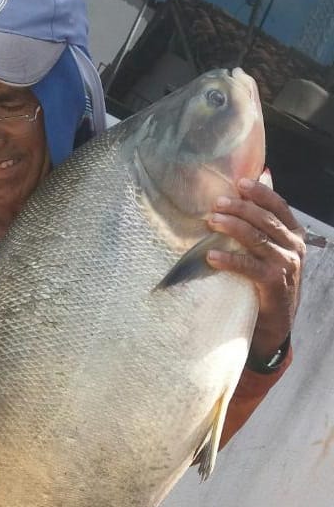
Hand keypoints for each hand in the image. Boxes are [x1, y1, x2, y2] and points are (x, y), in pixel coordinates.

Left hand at [206, 178, 305, 359]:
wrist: (276, 324)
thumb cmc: (268, 283)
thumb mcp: (271, 252)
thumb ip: (263, 226)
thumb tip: (254, 187)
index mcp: (294, 235)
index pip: (279, 206)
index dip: (260, 192)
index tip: (240, 182)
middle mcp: (294, 247)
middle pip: (265, 220)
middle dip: (240, 208)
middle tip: (217, 203)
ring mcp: (286, 265)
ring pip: (257, 239)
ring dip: (233, 227)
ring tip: (211, 221)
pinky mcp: (274, 284)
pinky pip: (249, 267)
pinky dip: (230, 260)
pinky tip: (212, 256)